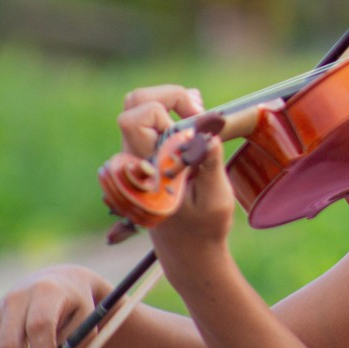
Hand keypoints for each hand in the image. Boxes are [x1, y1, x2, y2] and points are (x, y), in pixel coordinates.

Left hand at [117, 84, 235, 249]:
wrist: (188, 250)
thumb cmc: (203, 228)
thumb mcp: (214, 198)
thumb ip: (208, 164)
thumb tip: (207, 134)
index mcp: (146, 167)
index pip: (136, 118)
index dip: (168, 109)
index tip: (196, 125)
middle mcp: (135, 158)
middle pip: (134, 101)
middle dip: (168, 96)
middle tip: (196, 113)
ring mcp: (138, 155)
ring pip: (140, 107)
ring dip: (170, 104)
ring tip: (197, 118)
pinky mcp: (147, 156)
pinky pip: (151, 120)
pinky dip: (172, 114)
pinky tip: (194, 129)